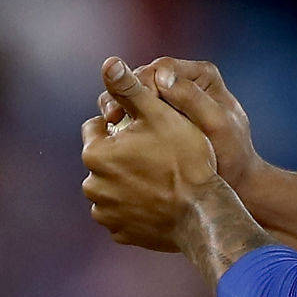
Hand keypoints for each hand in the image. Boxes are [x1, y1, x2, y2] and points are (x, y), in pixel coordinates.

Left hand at [81, 57, 219, 251]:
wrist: (204, 213)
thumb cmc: (185, 159)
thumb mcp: (159, 115)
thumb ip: (130, 89)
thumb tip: (108, 62)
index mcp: (95, 154)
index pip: (97, 126)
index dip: (122, 123)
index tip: (147, 129)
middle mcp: (92, 186)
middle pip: (104, 158)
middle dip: (122, 153)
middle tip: (157, 154)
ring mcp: (105, 214)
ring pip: (113, 186)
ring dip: (128, 180)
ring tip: (159, 177)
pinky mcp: (120, 234)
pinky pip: (123, 213)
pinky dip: (136, 207)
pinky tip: (159, 201)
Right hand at [100, 58, 263, 189]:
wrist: (235, 178)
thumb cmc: (232, 151)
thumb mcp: (216, 123)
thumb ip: (192, 97)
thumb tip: (161, 77)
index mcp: (201, 75)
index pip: (163, 68)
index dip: (144, 81)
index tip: (135, 101)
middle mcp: (181, 82)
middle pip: (143, 78)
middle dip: (124, 93)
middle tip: (112, 114)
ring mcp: (166, 100)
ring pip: (133, 94)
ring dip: (117, 105)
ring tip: (109, 122)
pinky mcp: (155, 119)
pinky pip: (132, 113)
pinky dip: (120, 122)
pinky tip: (112, 135)